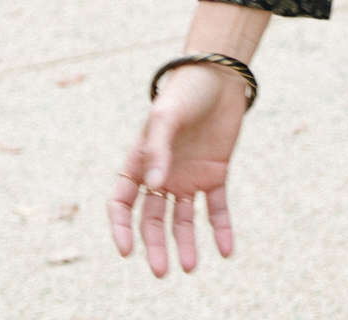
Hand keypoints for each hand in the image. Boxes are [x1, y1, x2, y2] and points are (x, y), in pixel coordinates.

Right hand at [106, 64, 247, 275]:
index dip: (121, 228)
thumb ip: (158, 149)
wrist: (221, 75)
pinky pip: (216, 208)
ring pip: (182, 220)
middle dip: (155, 246)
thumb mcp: (167, 116)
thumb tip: (156, 186)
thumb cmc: (186, 92)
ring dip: (185, 244)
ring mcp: (188, 177)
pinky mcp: (215, 174)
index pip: (122, 204)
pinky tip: (226, 250)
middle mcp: (162, 175)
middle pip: (152, 220)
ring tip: (190, 267)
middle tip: (162, 271)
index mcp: (140, 162)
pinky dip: (221, 229)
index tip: (127, 251)